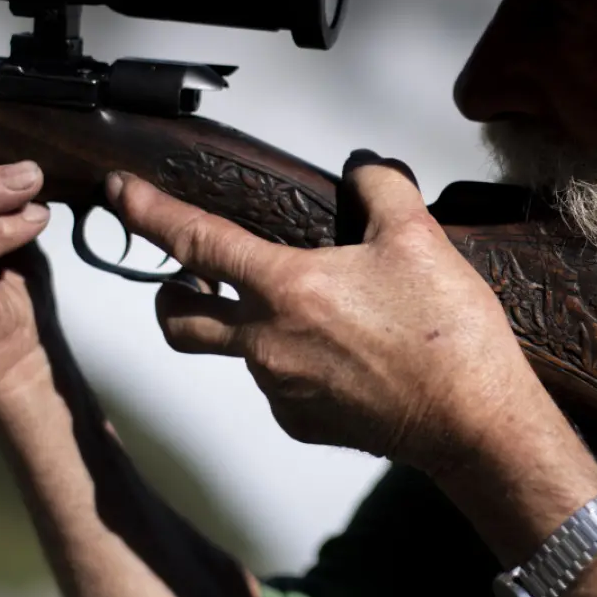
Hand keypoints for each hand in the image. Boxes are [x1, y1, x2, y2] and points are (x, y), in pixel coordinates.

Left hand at [106, 154, 553, 474]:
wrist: (475, 421)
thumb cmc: (447, 334)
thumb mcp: (421, 237)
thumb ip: (381, 190)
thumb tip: (364, 172)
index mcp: (288, 288)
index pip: (195, 242)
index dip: (149, 213)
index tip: (121, 195)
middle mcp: (267, 343)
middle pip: (177, 320)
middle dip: (166, 293)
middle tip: (186, 276)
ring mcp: (281, 390)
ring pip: (238, 352)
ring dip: (250, 326)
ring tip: (309, 312)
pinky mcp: (303, 423)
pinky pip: (278, 387)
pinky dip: (292, 364)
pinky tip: (341, 355)